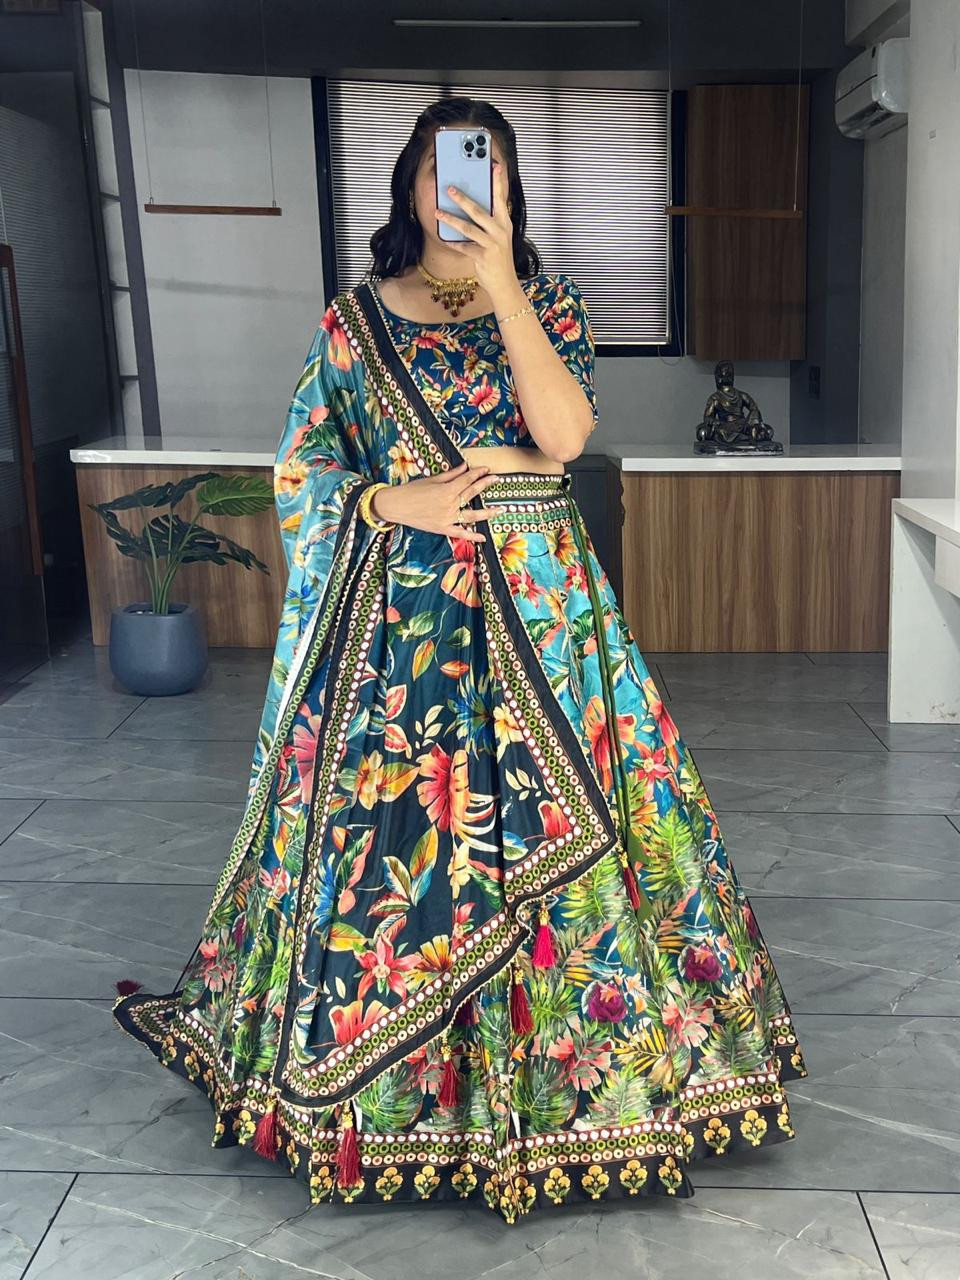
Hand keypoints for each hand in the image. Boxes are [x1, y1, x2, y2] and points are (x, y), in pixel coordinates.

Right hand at [372, 463, 500, 544]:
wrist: (396, 506)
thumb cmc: (411, 490)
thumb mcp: (431, 480)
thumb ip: (450, 475)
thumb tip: (464, 466)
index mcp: (446, 490)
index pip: (467, 479)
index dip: (478, 473)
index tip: (487, 469)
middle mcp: (449, 504)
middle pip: (472, 493)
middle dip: (485, 484)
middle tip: (497, 479)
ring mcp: (447, 518)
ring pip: (472, 515)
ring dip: (487, 512)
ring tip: (500, 510)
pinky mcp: (442, 529)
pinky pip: (460, 533)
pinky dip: (472, 536)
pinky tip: (483, 537)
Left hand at [435, 160, 516, 298]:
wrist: (504, 283)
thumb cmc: (498, 258)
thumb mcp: (498, 237)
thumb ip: (488, 222)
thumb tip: (469, 207)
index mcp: (504, 222)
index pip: (500, 198)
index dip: (497, 181)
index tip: (494, 166)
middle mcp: (500, 231)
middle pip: (478, 211)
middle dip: (463, 199)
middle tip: (450, 189)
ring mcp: (492, 243)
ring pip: (468, 228)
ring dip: (451, 219)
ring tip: (438, 213)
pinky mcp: (483, 256)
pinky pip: (464, 246)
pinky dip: (453, 242)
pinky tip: (444, 237)